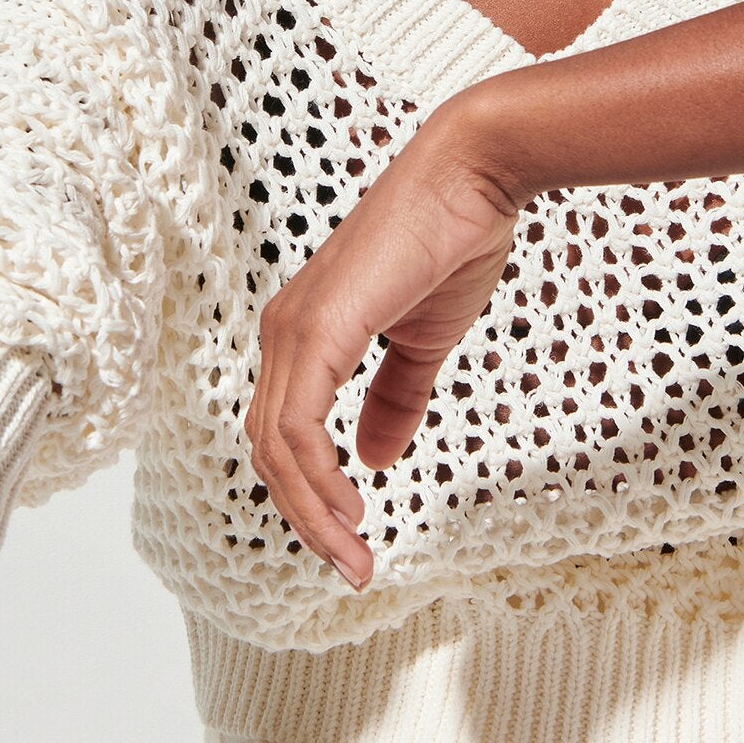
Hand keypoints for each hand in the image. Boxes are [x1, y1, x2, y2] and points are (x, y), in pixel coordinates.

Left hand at [247, 102, 522, 582]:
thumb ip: (394, 399)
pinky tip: (351, 510)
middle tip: (352, 565)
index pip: (285, 435)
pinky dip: (318, 479)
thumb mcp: (422, 341)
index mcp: (302, 334)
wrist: (472, 177)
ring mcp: (293, 330)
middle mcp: (283, 333)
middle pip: (270, 452)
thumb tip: (377, 459)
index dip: (310, 494)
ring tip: (354, 556)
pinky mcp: (317, 331)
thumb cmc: (450, 242)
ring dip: (313, 514)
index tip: (351, 538)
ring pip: (278, 450)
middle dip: (307, 519)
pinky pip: (300, 426)